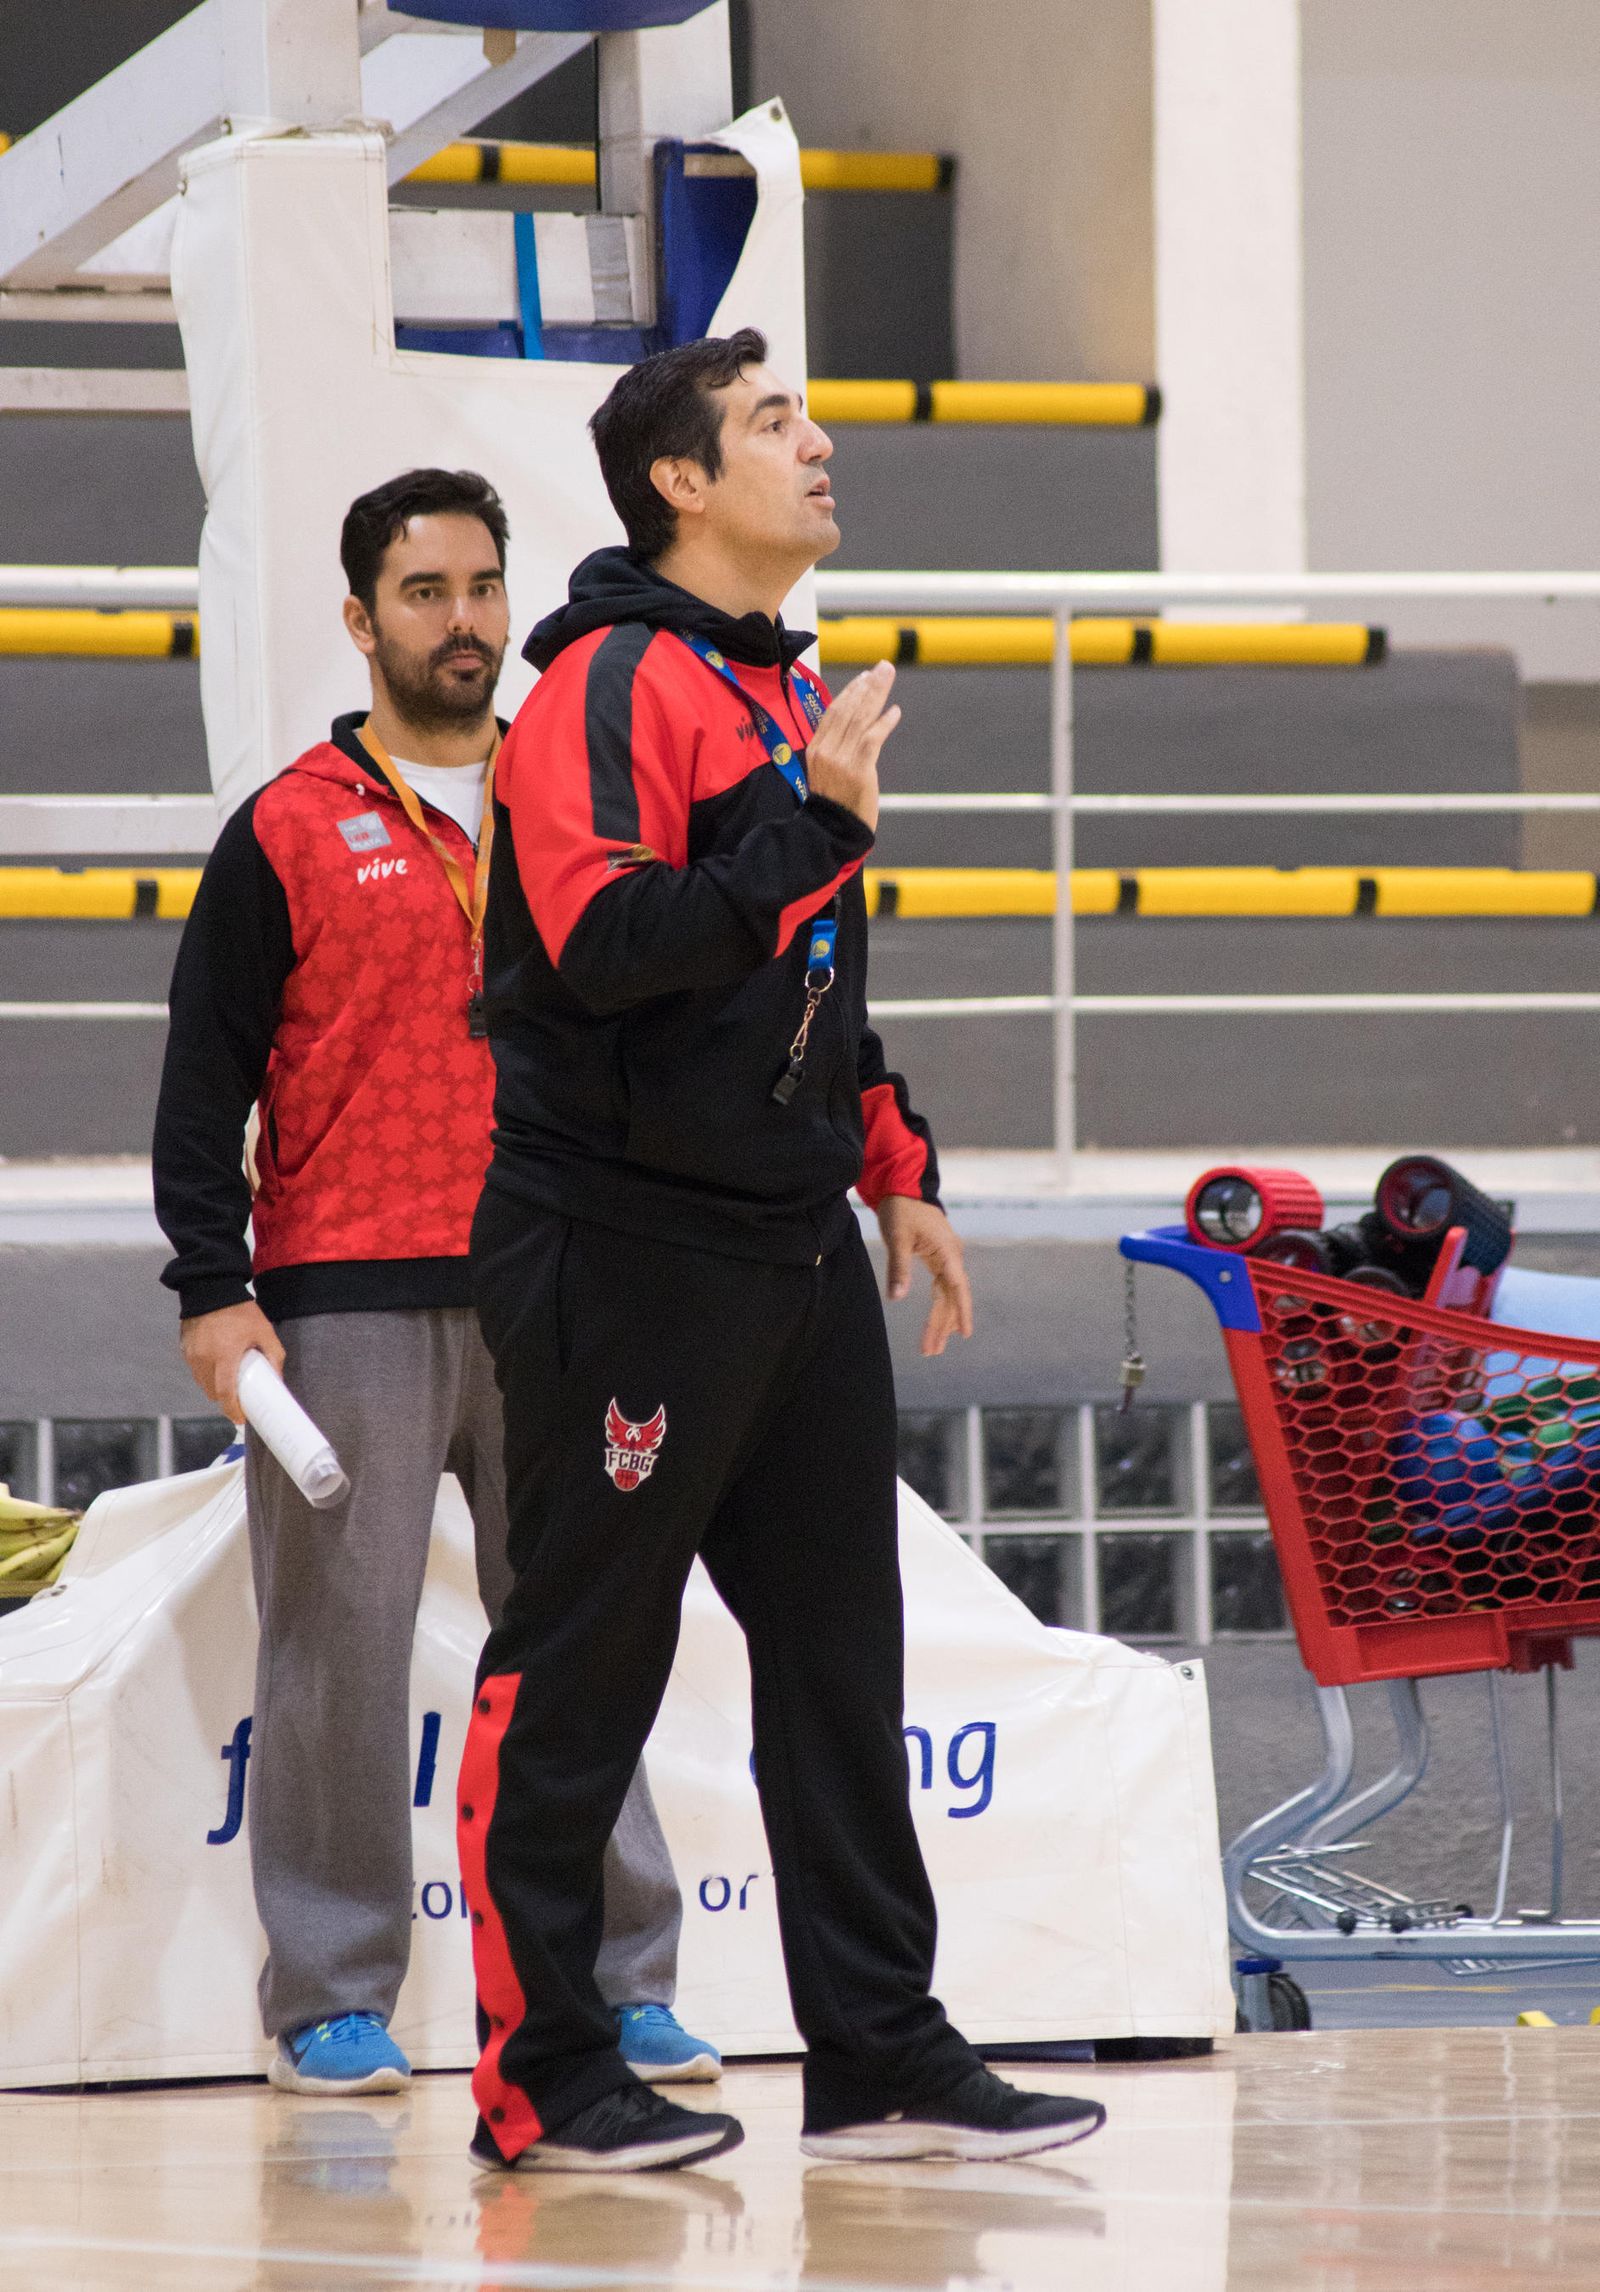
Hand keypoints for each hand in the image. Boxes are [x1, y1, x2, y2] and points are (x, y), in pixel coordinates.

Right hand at [179, 1300, 283, 1420]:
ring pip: (202, 1383)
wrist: (211, 1287)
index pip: (225, 1393)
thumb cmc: (240, 1310)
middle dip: (225, 1399)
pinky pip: (195, 1369)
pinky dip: (206, 1372)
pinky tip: (217, 1363)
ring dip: (214, 1386)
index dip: (233, 1410)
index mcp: (225, 1356)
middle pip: (212, 1392)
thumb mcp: (264, 1331)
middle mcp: (204, 1358)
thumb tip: (278, 1379)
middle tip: (239, 1397)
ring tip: (229, 1378)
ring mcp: (192, 1355)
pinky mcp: (185, 1349)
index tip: (240, 1418)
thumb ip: (273, 1356)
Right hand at [803, 661, 900, 832]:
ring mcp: (841, 759)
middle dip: (867, 685)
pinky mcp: (858, 769)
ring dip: (877, 694)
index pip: (834, 712)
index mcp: (817, 749)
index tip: (864, 678)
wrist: (832, 831)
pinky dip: (885, 722)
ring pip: (860, 717)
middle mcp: (826, 750)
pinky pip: (872, 737)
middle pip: (848, 708)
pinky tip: (895, 711)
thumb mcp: (827, 772)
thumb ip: (836, 749)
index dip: (850, 692)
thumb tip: (853, 728)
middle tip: (883, 667)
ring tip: (888, 676)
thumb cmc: (834, 805)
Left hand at [877, 1195, 973, 1356]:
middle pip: (951, 1297)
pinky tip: (938, 1322)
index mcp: (947, 1252)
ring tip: (933, 1346)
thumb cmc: (900, 1209)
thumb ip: (898, 1268)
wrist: (903, 1186)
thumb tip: (896, 1298)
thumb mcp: (897, 1238)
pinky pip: (943, 1287)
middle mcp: (952, 1256)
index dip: (962, 1312)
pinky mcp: (938, 1257)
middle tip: (930, 1352)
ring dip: (940, 1319)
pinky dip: (939, 1305)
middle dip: (942, 1325)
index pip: (957, 1288)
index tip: (965, 1334)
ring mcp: (947, 1257)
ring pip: (947, 1295)